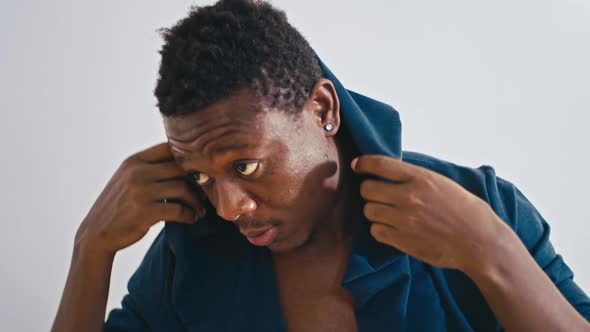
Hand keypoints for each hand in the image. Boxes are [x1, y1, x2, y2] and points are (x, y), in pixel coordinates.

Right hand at [74, 142, 205, 256]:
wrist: (97, 233)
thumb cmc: (121, 205)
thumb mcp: (129, 178)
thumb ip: (151, 168)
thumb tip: (188, 163)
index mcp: (134, 161)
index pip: (169, 148)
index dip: (188, 158)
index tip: (198, 173)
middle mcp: (137, 172)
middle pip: (180, 168)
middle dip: (197, 181)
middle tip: (204, 194)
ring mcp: (140, 191)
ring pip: (182, 188)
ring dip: (196, 201)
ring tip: (199, 210)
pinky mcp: (144, 212)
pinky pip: (178, 209)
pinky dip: (188, 214)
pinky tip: (190, 218)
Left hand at [352, 155, 506, 271]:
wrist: (478, 241)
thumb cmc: (463, 209)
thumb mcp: (440, 182)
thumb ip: (413, 177)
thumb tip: (387, 171)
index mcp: (420, 178)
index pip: (379, 164)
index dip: (363, 163)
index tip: (358, 165)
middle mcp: (409, 197)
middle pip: (367, 189)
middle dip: (368, 190)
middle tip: (376, 194)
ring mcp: (404, 220)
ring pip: (369, 211)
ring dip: (374, 211)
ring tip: (388, 212)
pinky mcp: (402, 240)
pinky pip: (376, 231)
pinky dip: (380, 229)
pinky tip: (392, 228)